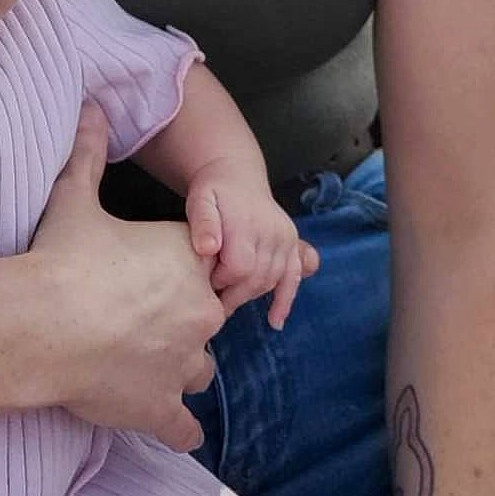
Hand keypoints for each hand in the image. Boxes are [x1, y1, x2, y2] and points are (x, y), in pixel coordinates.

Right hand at [28, 105, 223, 452]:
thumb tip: (89, 106)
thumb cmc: (61, 259)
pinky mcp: (162, 407)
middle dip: (182, 316)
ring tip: (150, 363)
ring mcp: (184, 363)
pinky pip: (185, 425)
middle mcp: (199, 309)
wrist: (41, 326)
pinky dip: (178, 425)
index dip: (179, 269)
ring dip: (181, 366)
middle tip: (141, 316)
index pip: (205, 261)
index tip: (151, 275)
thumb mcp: (74, 197)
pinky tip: (171, 425)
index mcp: (187, 257)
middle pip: (207, 313)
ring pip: (201, 368)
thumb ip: (87, 153)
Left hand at [185, 164, 318, 326]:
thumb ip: (203, 223)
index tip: (205, 280)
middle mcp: (272, 231)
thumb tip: (208, 248)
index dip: (220, 281)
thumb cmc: (213, 191)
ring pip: (273, 280)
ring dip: (252, 296)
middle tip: (214, 300)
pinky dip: (286, 300)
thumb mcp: (200, 200)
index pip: (239, 268)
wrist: (236, 174)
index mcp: (248, 223)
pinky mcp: (292, 243)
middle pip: (256, 278)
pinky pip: (294, 276)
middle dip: (234, 294)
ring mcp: (285, 238)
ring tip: (230, 303)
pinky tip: (275, 321)